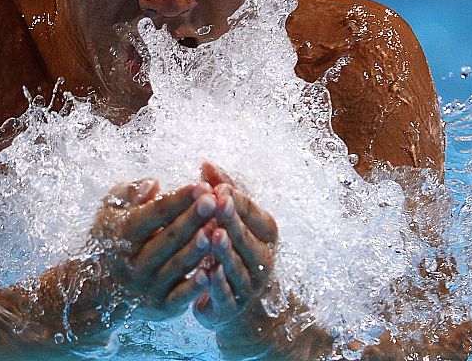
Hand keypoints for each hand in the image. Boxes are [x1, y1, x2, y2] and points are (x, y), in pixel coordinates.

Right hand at [92, 178, 216, 320]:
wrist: (99, 290)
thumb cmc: (113, 238)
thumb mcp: (110, 210)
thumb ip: (130, 192)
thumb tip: (154, 183)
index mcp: (122, 234)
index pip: (154, 213)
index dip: (178, 199)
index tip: (201, 186)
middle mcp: (133, 262)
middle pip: (168, 238)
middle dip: (193, 218)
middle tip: (215, 201)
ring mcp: (147, 286)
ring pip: (177, 265)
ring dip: (198, 248)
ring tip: (217, 229)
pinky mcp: (161, 307)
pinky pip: (181, 296)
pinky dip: (196, 285)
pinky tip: (213, 271)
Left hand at [193, 162, 278, 331]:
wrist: (243, 308)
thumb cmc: (234, 250)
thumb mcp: (231, 220)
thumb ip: (221, 192)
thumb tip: (205, 163)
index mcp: (266, 235)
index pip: (256, 215)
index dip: (239, 201)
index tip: (220, 187)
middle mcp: (263, 260)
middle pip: (248, 239)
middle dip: (233, 220)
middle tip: (217, 203)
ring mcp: (250, 286)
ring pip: (238, 267)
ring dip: (226, 251)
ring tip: (213, 235)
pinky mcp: (232, 308)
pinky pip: (226, 295)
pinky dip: (218, 285)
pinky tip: (206, 273)